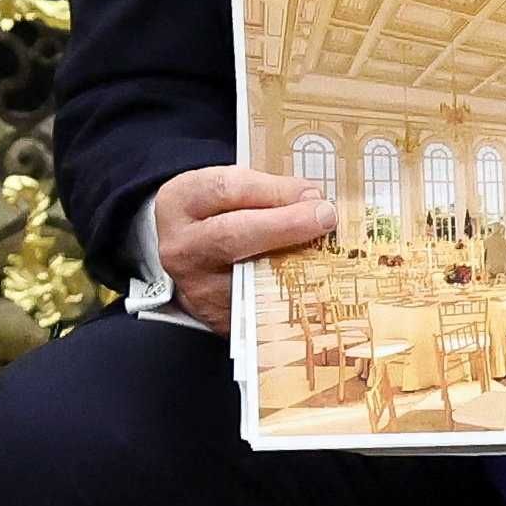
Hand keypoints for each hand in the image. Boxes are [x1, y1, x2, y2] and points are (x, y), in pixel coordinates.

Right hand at [151, 163, 333, 335]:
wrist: (191, 258)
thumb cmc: (218, 216)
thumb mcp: (228, 191)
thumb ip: (264, 190)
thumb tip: (312, 199)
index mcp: (180, 202)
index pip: (226, 190)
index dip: (274, 191)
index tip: (312, 193)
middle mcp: (181, 246)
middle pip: (232, 234)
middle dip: (286, 224)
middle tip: (325, 218)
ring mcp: (197, 286)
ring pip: (251, 274)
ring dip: (295, 258)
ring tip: (324, 246)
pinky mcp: (218, 316)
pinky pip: (261, 303)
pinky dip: (291, 288)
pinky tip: (312, 275)